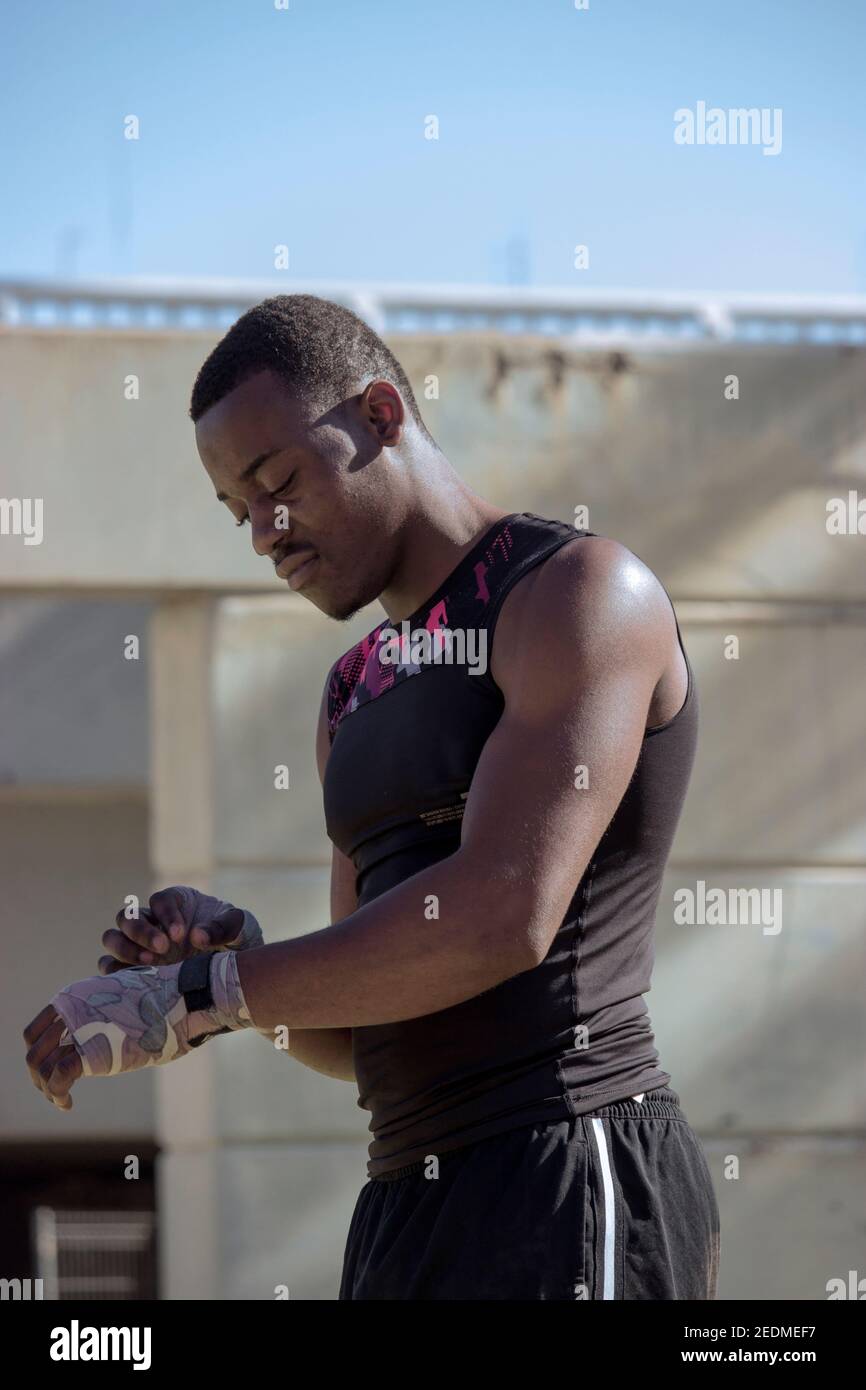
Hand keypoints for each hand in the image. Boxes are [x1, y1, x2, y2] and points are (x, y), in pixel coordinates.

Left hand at [24, 951, 251, 1108]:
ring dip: (47, 1088)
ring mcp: (78, 1028)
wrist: (185, 998)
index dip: (41, 1052)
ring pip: (41, 1065)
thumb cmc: (166, 1001)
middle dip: (40, 1074)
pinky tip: (67, 1104)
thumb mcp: (129, 1001)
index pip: (37, 1029)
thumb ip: (109, 1014)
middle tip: (54, 1090)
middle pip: (36, 1049)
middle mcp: (71, 1009)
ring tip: (60, 1100)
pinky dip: (57, 1095)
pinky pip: (58, 1078)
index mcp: (77, 996)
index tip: (53, 1068)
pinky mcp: (90, 1051)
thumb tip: (113, 1031)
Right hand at [98, 886, 261, 973]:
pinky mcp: (134, 969)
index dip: (166, 915)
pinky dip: (115, 972)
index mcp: (176, 903)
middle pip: (127, 916)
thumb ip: (223, 927)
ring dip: (125, 949)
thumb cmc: (236, 939)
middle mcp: (152, 921)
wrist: (232, 971)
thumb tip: (197, 936)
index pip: (159, 900)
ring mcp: (140, 945)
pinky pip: (110, 965)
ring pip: (112, 938)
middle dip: (141, 932)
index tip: (181, 934)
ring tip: (150, 964)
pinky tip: (133, 981)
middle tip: (164, 949)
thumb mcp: (240, 927)